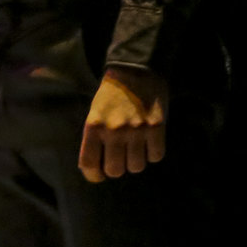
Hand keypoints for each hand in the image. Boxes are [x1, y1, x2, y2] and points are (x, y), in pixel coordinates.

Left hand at [79, 67, 167, 182]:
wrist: (135, 71)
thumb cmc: (111, 95)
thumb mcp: (94, 113)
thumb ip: (94, 138)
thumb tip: (95, 167)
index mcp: (93, 126)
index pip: (89, 164)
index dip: (93, 175)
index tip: (98, 174)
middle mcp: (114, 130)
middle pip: (115, 170)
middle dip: (116, 168)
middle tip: (118, 158)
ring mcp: (137, 130)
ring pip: (136, 167)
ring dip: (135, 161)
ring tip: (134, 148)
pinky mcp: (157, 127)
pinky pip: (156, 156)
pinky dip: (153, 153)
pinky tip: (149, 142)